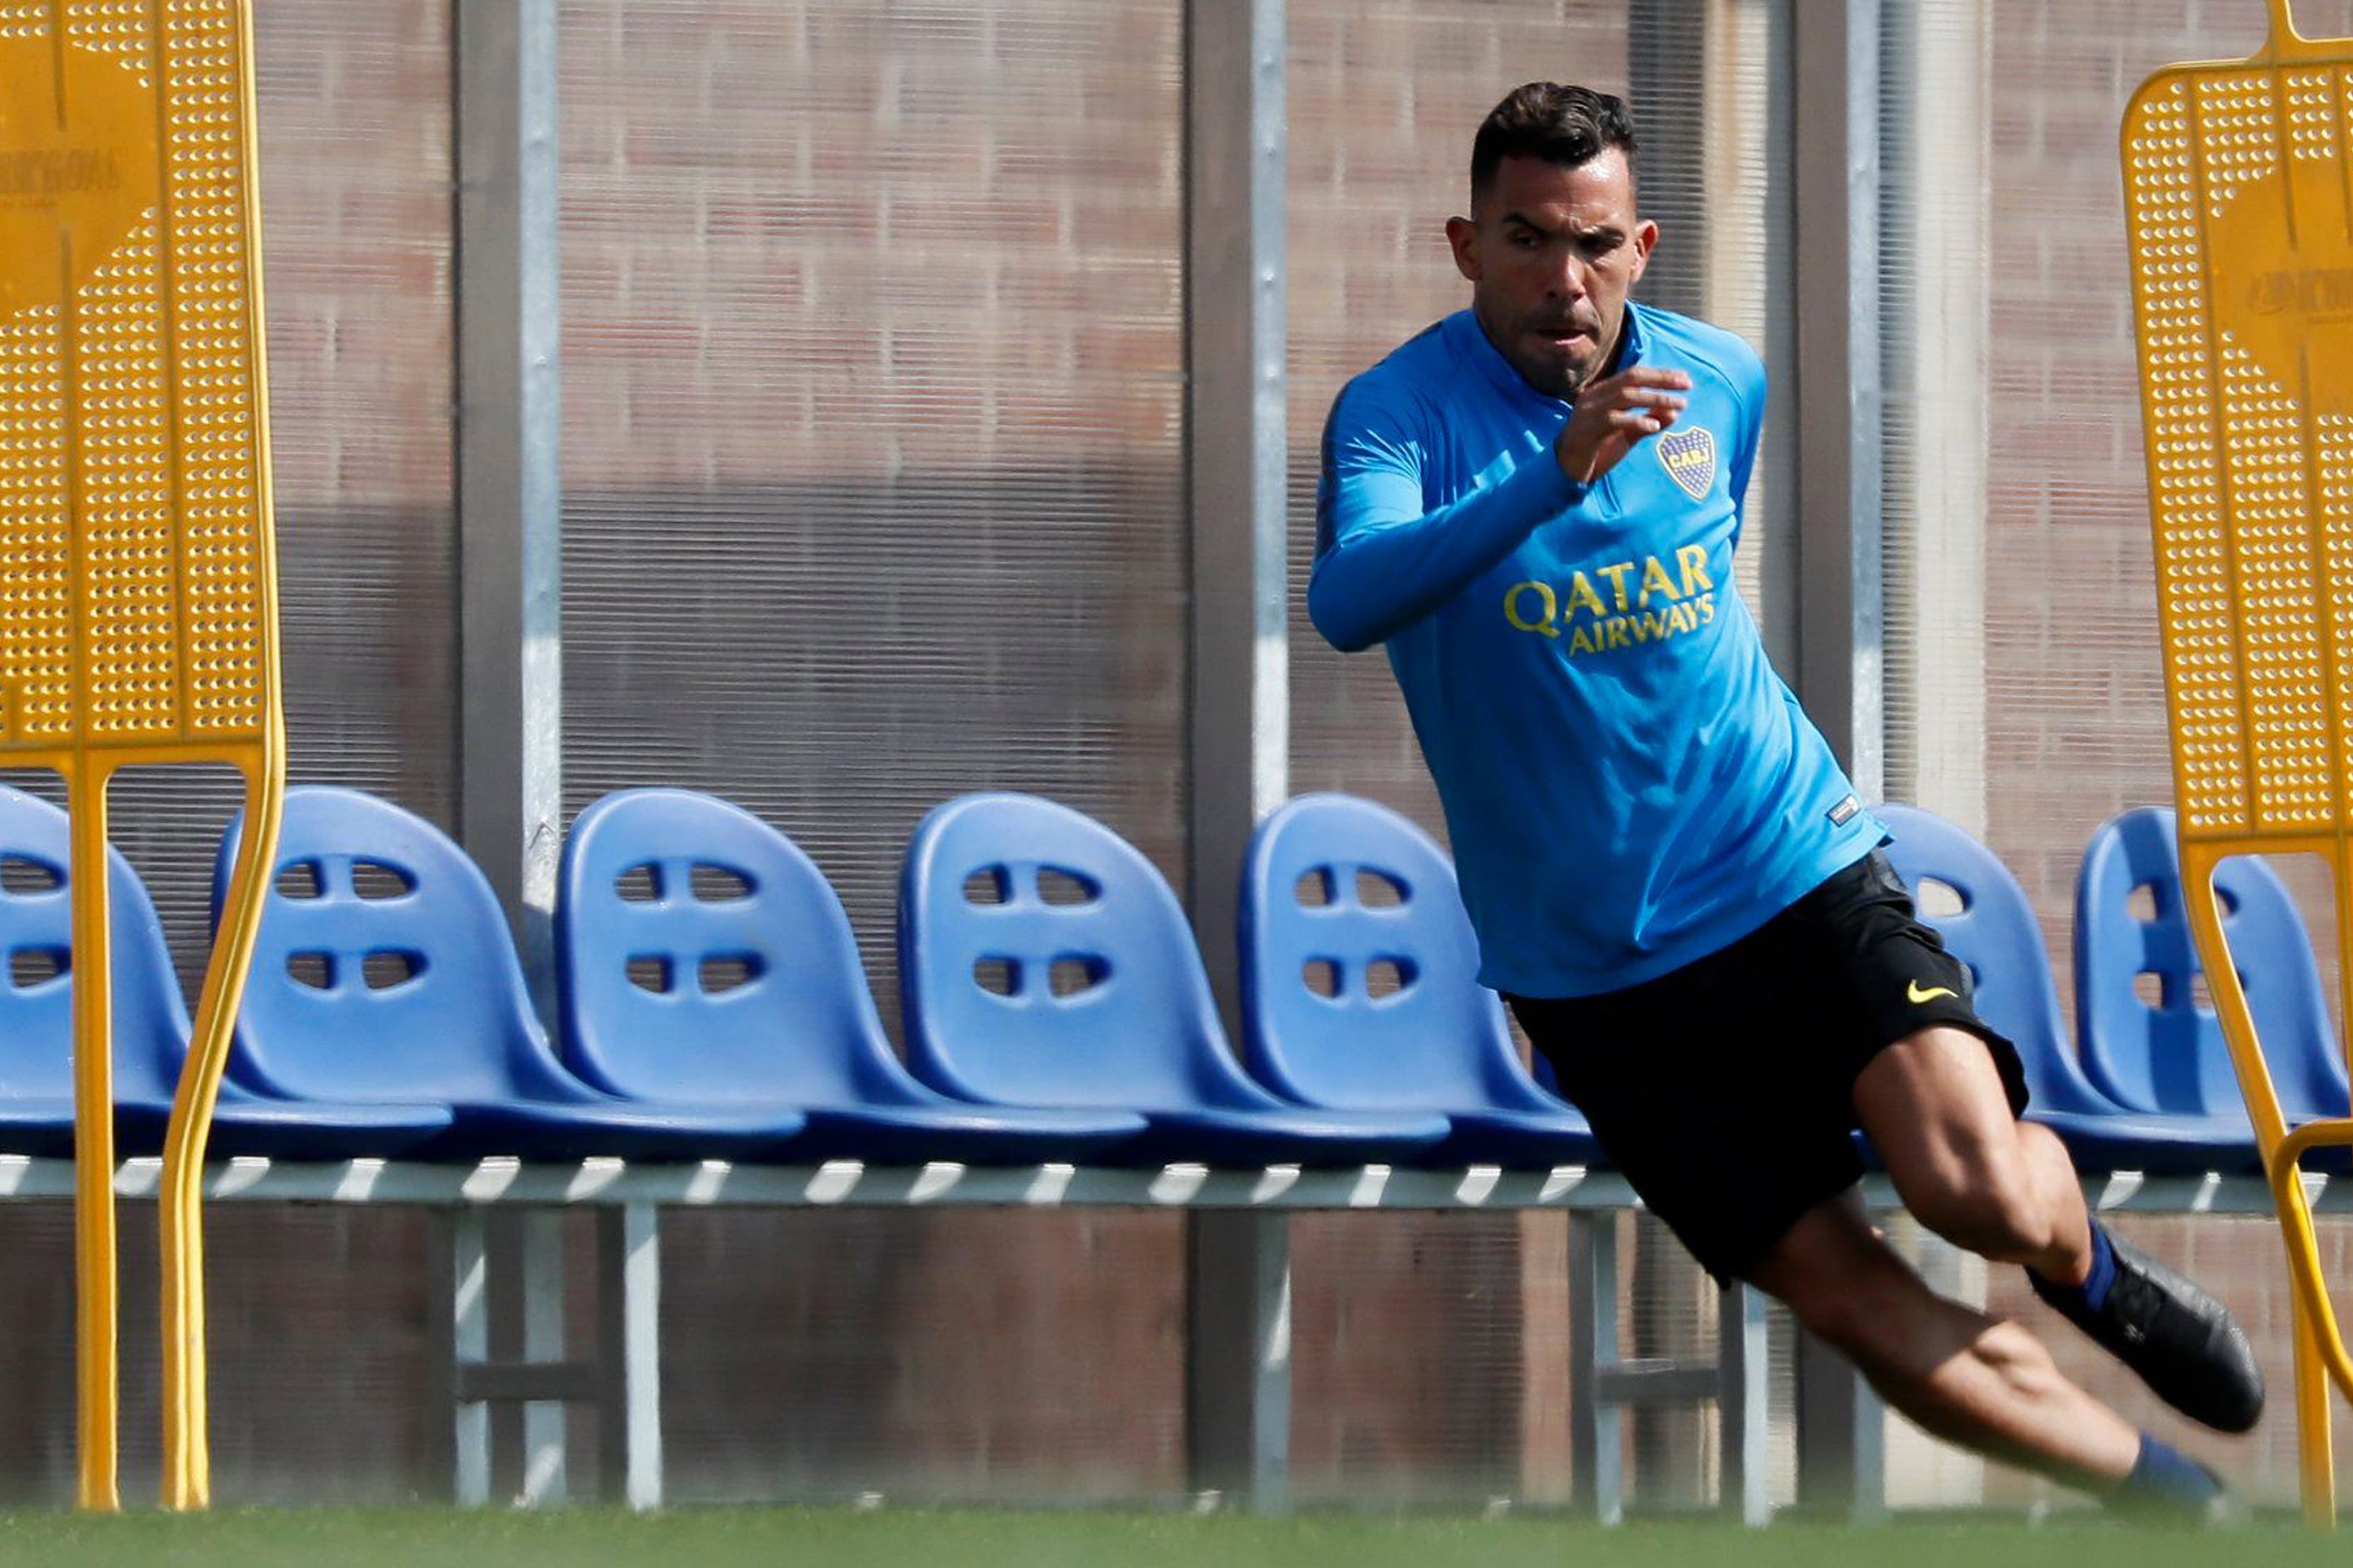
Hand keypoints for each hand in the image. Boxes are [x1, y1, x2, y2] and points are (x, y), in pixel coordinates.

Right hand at [1553, 366, 1692, 484]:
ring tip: (1678, 406)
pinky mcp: (1586, 430)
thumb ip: (1647, 423)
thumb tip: (1675, 412)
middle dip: (1661, 380)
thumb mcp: (1625, 436)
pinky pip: (1614, 420)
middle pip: (1631, 379)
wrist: (1564, 472)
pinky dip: (1636, 421)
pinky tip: (1655, 426)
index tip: (1684, 380)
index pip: (1633, 375)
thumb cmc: (1595, 452)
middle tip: (1687, 386)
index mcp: (1601, 393)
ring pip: (1625, 396)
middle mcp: (1593, 397)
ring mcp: (1587, 412)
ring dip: (1655, 399)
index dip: (1660, 374)